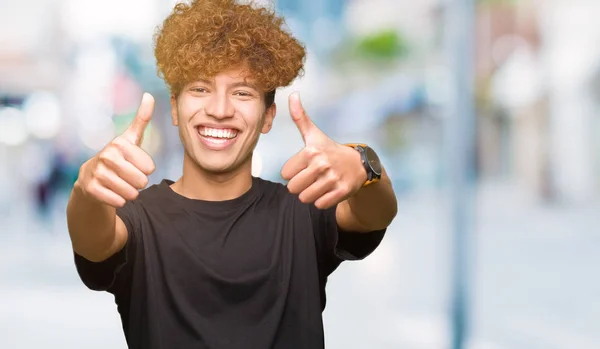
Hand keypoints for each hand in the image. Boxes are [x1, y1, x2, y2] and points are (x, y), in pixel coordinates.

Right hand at [75, 93, 156, 207]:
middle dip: (138, 183)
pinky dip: (119, 201)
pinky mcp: (91, 189)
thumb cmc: (118, 157)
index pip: (150, 167)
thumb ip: (142, 119)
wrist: (90, 178)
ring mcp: (97, 173)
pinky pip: (119, 202)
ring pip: (131, 193)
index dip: (146, 170)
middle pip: (142, 181)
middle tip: (127, 176)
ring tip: (119, 184)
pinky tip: (111, 192)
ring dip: (129, 193)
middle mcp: (107, 156)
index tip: (134, 164)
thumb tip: (149, 95)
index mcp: (119, 144)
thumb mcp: (130, 139)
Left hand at [281, 92, 366, 208]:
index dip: (292, 172)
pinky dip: (322, 201)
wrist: (359, 165)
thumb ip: (300, 117)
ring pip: (305, 198)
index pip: (285, 173)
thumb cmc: (330, 150)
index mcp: (311, 151)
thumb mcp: (314, 134)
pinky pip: (320, 205)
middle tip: (311, 178)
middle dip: (299, 185)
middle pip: (293, 188)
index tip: (304, 167)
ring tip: (318, 184)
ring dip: (309, 194)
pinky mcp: (341, 192)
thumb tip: (292, 94)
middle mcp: (322, 165)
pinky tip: (328, 190)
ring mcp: (332, 179)